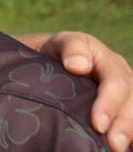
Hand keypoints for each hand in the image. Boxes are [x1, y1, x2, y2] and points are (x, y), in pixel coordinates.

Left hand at [27, 31, 132, 151]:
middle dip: (125, 125)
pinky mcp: (121, 110)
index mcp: (111, 63)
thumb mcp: (63, 42)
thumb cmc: (60, 52)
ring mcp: (125, 97)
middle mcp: (124, 80)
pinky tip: (123, 147)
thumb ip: (71, 48)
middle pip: (132, 102)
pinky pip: (130, 122)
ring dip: (130, 132)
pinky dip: (130, 135)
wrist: (57, 60)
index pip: (116, 83)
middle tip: (114, 145)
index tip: (98, 124)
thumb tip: (78, 66)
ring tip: (118, 149)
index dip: (109, 104)